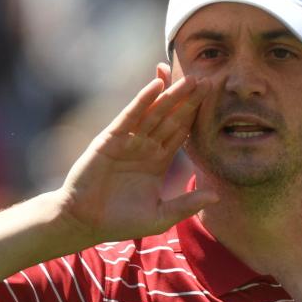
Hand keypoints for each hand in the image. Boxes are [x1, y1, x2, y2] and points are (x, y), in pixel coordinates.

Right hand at [55, 63, 218, 244]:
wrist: (85, 222)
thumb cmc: (120, 221)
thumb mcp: (160, 216)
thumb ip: (186, 204)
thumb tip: (216, 196)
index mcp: (158, 160)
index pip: (181, 132)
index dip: (197, 117)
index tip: (216, 101)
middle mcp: (145, 146)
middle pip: (172, 117)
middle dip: (190, 100)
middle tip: (210, 80)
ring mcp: (129, 140)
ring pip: (155, 113)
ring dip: (172, 95)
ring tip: (192, 79)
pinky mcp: (111, 139)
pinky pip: (130, 116)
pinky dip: (142, 100)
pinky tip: (156, 86)